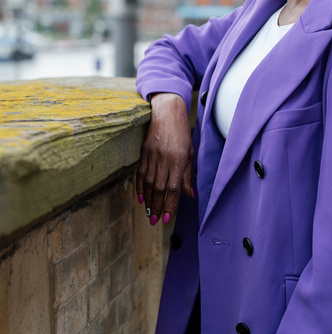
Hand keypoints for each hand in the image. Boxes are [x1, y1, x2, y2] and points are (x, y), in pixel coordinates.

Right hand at [136, 93, 193, 223]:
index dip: (169, 205)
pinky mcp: (143, 153)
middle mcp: (164, 160)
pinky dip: (139, 187)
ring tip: (149, 214)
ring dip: (148, 201)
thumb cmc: (181, 132)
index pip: (172, 188)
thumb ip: (188, 175)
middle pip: (159, 189)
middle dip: (157, 207)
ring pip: (148, 183)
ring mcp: (152, 156)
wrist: (166, 112)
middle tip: (155, 221)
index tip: (166, 218)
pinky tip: (140, 198)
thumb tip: (190, 195)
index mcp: (178, 160)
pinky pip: (140, 173)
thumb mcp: (190, 153)